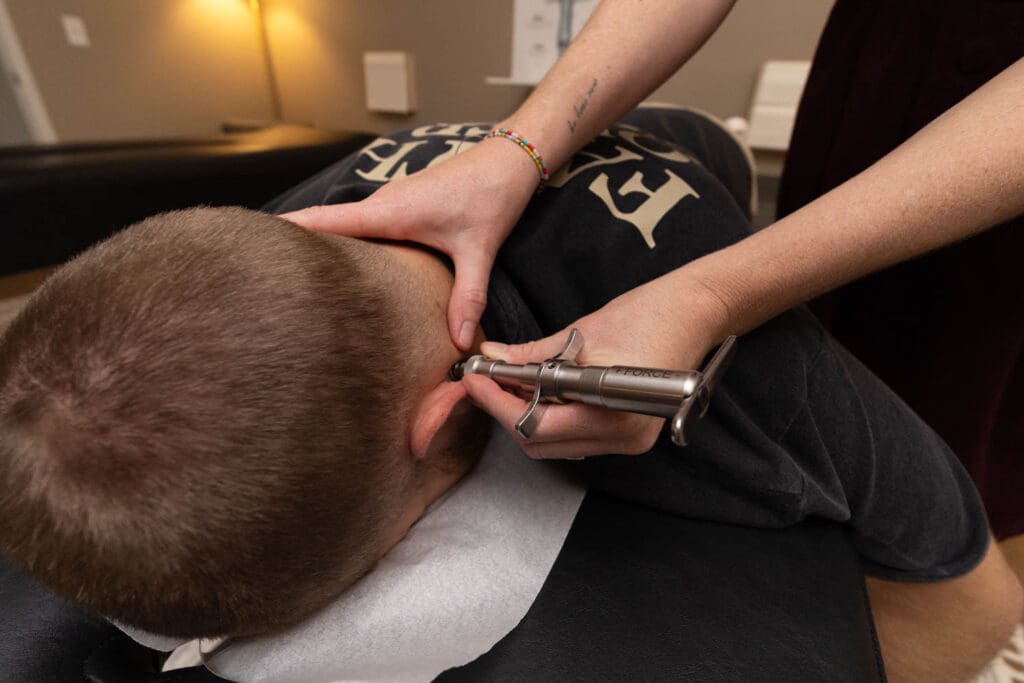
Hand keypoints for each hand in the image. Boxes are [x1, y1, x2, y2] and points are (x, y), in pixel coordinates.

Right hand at [282, 138, 539, 349]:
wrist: (509, 160)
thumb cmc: (491, 194)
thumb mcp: (479, 250)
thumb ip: (467, 297)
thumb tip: (458, 340)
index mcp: (389, 211)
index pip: (324, 220)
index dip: (287, 231)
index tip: (250, 243)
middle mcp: (382, 204)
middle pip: (324, 226)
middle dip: (294, 247)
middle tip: (263, 278)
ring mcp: (390, 204)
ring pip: (344, 227)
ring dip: (320, 247)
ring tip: (293, 280)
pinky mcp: (401, 208)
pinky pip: (362, 226)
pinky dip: (345, 243)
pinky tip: (341, 269)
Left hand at [462, 270, 730, 458]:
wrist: (697, 311)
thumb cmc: (648, 313)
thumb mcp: (581, 332)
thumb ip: (532, 354)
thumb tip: (491, 357)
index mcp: (613, 414)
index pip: (535, 425)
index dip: (497, 403)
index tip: (474, 378)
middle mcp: (622, 438)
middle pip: (540, 443)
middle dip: (505, 412)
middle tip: (484, 378)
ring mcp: (628, 441)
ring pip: (554, 443)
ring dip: (525, 415)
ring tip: (506, 380)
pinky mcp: (629, 434)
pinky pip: (574, 435)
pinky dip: (549, 416)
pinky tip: (535, 388)